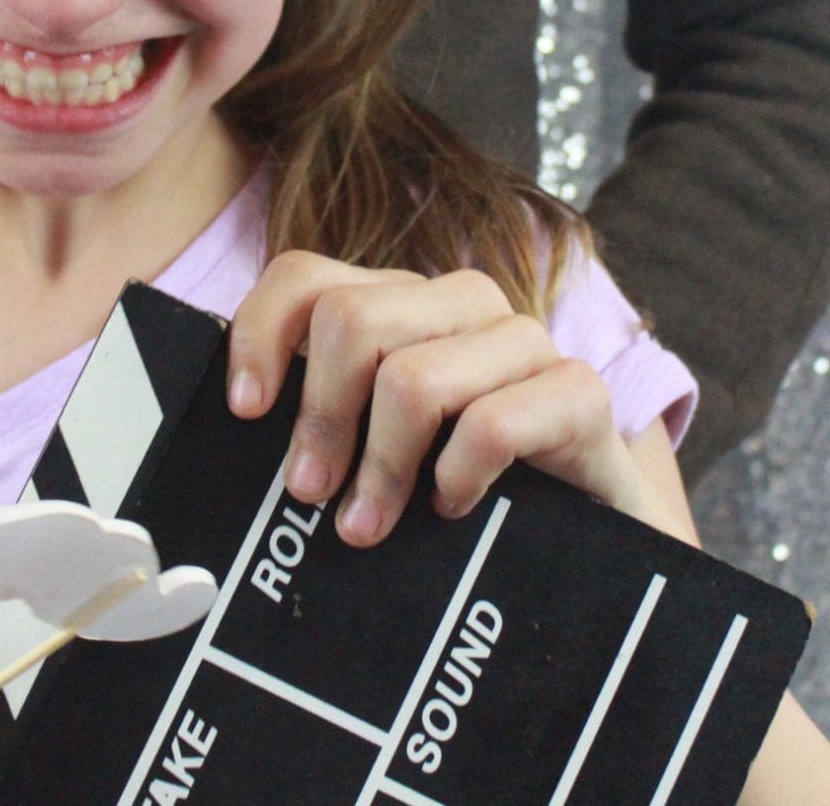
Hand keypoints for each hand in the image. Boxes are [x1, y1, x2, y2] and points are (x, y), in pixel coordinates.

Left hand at [224, 252, 649, 547]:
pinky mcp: (580, 393)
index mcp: (403, 305)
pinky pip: (491, 426)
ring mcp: (525, 343)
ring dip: (381, 467)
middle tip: (311, 495)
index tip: (245, 410)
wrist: (594, 551)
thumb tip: (235, 428)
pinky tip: (452, 509)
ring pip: (413, 378)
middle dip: (321, 417)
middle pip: (351, 320)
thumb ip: (321, 420)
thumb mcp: (376, 449)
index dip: (261, 335)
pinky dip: (457, 478)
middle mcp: (462, 305)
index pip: (308, 277)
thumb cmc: (460, 496)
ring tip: (368, 528)